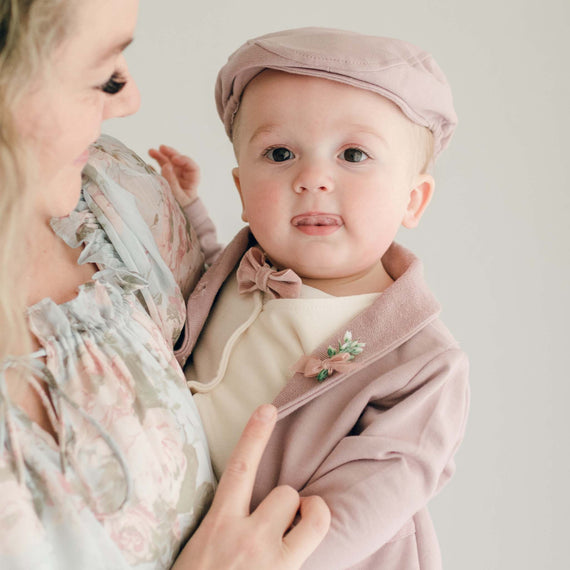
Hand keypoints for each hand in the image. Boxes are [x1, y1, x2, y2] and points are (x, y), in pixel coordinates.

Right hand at [149, 145, 199, 207]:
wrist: (178, 219)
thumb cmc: (181, 209)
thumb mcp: (178, 196)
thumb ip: (172, 181)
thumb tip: (166, 165)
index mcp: (192, 181)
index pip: (192, 167)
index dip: (184, 160)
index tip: (175, 159)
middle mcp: (184, 177)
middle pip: (179, 162)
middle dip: (171, 154)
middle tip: (161, 148)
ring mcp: (174, 178)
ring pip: (169, 164)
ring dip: (161, 157)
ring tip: (150, 151)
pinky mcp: (165, 181)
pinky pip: (160, 171)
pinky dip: (154, 167)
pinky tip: (148, 164)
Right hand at [172, 404, 329, 569]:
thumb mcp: (199, 552)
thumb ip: (222, 527)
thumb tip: (241, 512)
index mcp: (219, 526)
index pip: (240, 469)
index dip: (255, 436)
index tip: (269, 408)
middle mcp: (246, 539)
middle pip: (286, 493)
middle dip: (290, 502)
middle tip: (283, 519)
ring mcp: (271, 561)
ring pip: (310, 517)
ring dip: (308, 520)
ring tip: (300, 530)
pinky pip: (313, 551)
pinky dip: (307, 550)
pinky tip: (289, 562)